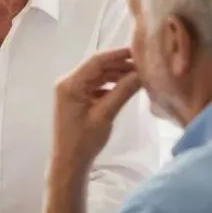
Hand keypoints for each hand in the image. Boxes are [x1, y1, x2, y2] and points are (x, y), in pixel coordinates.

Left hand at [51, 47, 142, 169]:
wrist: (69, 161)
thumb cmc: (84, 140)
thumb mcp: (105, 115)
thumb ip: (122, 92)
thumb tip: (141, 74)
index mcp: (70, 83)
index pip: (96, 61)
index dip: (117, 54)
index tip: (138, 51)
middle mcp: (68, 82)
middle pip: (96, 67)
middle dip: (119, 65)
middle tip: (143, 65)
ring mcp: (71, 90)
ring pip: (97, 76)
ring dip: (116, 75)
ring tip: (139, 75)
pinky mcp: (76, 98)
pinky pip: (95, 85)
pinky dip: (110, 85)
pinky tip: (126, 86)